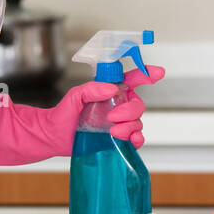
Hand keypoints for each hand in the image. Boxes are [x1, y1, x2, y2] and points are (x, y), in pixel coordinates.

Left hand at [51, 64, 165, 152]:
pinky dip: (137, 139)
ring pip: (138, 122)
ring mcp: (120, 123)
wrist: (55, 136)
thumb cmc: (63, 114)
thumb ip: (91, 89)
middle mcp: (118, 106)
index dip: (147, 74)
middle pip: (138, 105)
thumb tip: (111, 88)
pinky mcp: (119, 139)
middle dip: (129, 111)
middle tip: (112, 117)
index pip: (133, 80)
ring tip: (112, 132)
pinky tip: (128, 140)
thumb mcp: (74, 96)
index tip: (157, 72)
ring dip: (129, 127)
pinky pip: (137, 138)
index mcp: (111, 91)